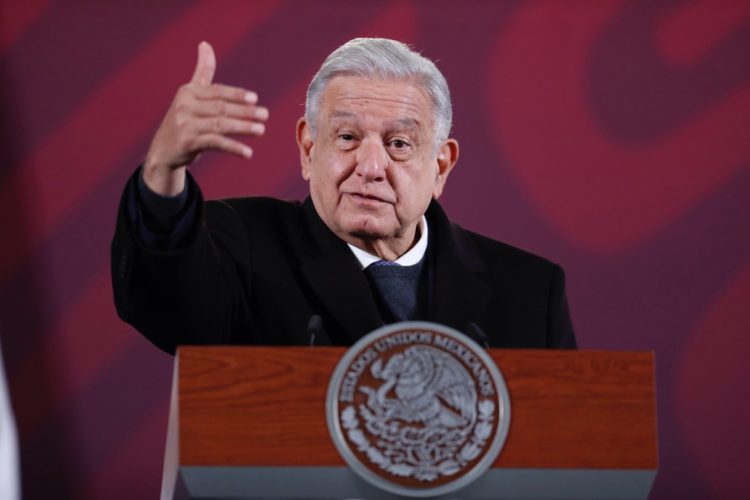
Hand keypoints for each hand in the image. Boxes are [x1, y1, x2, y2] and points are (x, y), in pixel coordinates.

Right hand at [143, 41, 268, 195]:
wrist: (164, 149)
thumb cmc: (184, 119)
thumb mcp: (191, 94)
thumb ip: (202, 71)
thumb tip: (205, 44)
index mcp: (188, 92)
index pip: (217, 91)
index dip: (236, 95)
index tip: (255, 99)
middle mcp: (185, 106)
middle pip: (221, 108)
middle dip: (245, 111)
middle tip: (265, 115)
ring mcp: (185, 125)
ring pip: (220, 125)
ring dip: (243, 127)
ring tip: (261, 130)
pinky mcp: (188, 143)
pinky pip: (215, 143)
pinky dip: (233, 147)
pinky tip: (248, 153)